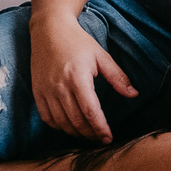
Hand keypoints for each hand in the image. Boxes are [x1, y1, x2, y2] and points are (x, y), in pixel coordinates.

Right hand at [29, 13, 137, 143]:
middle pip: (76, 120)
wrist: (49, 30)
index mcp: (78, 78)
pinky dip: (59, 126)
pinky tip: (70, 127)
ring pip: (61, 122)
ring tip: (88, 135)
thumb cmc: (78, 42)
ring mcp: (46, 91)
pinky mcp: (37, 92)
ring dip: (75, 133)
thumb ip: (118, 77)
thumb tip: (134, 94)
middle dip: (90, 134)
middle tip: (101, 140)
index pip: (90, 111)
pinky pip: (47, 117)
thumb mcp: (101, 56)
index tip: (108, 138)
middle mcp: (60, 87)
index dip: (100, 128)